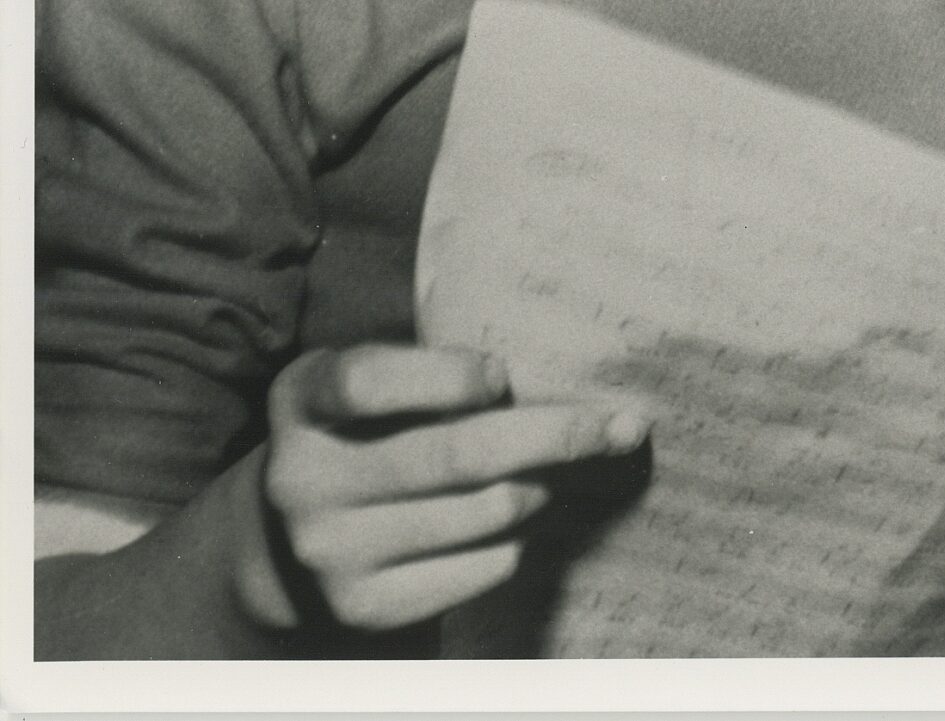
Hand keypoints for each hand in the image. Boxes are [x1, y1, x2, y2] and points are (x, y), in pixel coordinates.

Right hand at [244, 345, 648, 633]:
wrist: (296, 535)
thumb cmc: (369, 428)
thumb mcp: (378, 378)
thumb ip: (439, 367)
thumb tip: (568, 377)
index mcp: (303, 398)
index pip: (369, 383)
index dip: (447, 378)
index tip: (503, 374)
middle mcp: (302, 479)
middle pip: (458, 454)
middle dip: (556, 435)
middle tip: (620, 424)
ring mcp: (331, 550)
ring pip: (487, 511)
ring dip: (543, 486)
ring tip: (556, 471)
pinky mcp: (367, 605)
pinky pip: (487, 564)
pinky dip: (522, 537)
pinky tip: (522, 516)